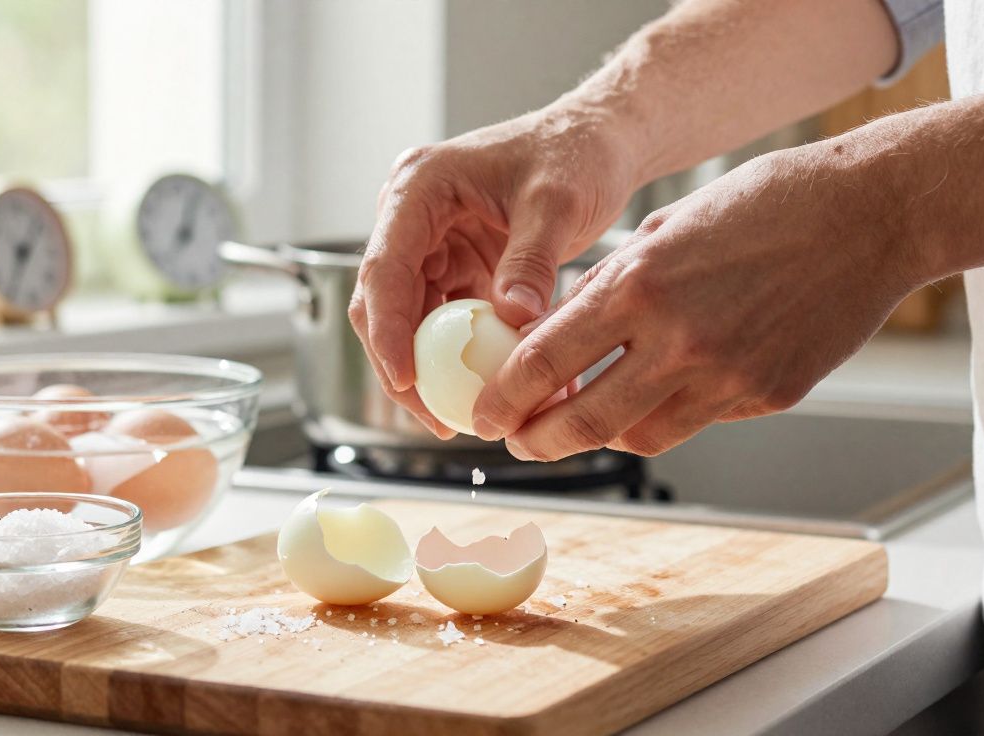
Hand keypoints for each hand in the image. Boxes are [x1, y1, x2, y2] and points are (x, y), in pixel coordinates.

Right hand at [348, 103, 639, 437]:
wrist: (599, 143)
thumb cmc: (575, 154)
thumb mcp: (556, 203)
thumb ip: (532, 260)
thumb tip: (513, 320)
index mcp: (419, 188)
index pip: (384, 267)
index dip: (387, 329)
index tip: (406, 379)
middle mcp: (412, 218)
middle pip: (384, 304)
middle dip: (403, 365)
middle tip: (437, 417)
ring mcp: (432, 246)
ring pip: (412, 322)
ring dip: (434, 369)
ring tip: (465, 417)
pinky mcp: (456, 269)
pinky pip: (449, 324)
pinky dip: (468, 358)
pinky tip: (497, 389)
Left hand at [472, 143, 919, 458]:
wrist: (870, 215)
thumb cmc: (764, 204)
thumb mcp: (665, 229)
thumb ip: (610, 286)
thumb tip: (559, 332)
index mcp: (640, 286)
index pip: (546, 361)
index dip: (505, 399)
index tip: (484, 416)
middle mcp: (677, 339)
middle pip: (583, 421)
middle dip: (538, 441)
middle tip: (518, 443)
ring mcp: (727, 376)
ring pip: (637, 437)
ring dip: (598, 437)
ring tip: (577, 425)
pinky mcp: (767, 396)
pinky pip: (695, 423)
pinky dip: (662, 417)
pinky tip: (652, 398)